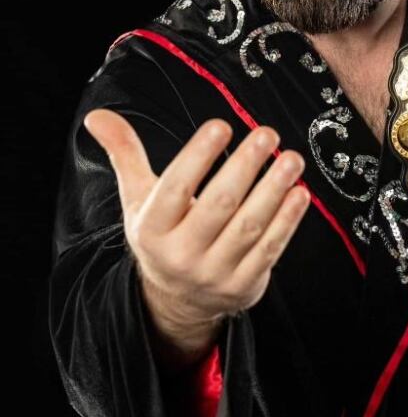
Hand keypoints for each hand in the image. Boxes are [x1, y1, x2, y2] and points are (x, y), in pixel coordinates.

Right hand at [83, 109, 309, 364]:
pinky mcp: (244, 285)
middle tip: (267, 133)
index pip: (174, 189)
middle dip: (245, 167)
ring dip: (274, 190)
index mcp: (152, 229)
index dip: (197, 157)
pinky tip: (300, 193)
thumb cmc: (163, 235)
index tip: (221, 126)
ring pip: (249, 228)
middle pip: (218, 206)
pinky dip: (288, 221)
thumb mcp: (139, 199)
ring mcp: (215, 273)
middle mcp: (181, 254)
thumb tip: (98, 116)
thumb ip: (125, 155)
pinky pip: (269, 250)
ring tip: (292, 158)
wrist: (178, 301)